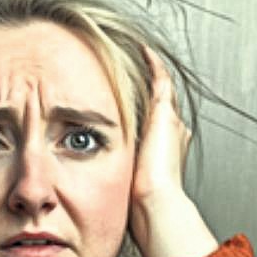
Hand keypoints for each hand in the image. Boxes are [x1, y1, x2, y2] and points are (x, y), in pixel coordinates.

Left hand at [128, 43, 218, 256]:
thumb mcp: (121, 187)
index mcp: (163, 150)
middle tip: (126, 73)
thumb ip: (111, 179)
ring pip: (159, 89)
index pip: (152, 123)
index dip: (140, 112)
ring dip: (146, 74)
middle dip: (142, 89)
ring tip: (132, 56)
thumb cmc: (139, 206)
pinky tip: (140, 50)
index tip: (123, 102)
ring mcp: (170, 122)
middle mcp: (171, 133)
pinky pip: (159, 78)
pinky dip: (150, 64)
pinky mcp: (165, 113)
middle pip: (158, 104)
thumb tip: (85, 189)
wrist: (155, 205)